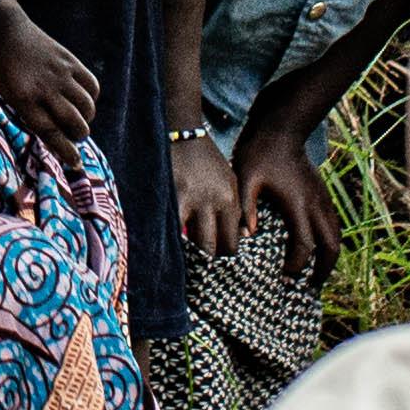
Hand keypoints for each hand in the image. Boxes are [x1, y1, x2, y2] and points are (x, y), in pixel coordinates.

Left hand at [0, 0, 101, 149]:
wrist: (3, 32)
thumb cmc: (5, 72)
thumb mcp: (11, 97)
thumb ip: (34, 115)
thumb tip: (61, 139)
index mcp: (23, 100)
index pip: (51, 133)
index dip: (66, 151)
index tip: (75, 163)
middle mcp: (43, 88)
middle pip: (74, 123)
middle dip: (78, 136)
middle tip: (73, 136)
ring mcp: (59, 73)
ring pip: (87, 107)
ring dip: (86, 119)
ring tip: (78, 119)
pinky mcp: (70, 60)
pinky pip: (92, 86)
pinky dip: (92, 98)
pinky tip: (83, 100)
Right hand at [171, 132, 250, 260]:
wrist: (184, 134)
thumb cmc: (207, 162)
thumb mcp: (231, 182)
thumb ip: (236, 210)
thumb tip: (243, 238)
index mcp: (229, 200)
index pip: (231, 242)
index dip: (225, 259)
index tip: (221, 270)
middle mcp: (211, 202)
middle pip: (211, 246)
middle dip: (207, 263)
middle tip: (203, 276)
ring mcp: (188, 199)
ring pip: (189, 242)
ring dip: (188, 256)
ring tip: (185, 267)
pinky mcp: (169, 196)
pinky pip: (170, 227)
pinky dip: (169, 239)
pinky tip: (166, 248)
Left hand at [256, 137, 343, 285]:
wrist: (281, 130)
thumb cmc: (259, 154)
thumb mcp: (244, 179)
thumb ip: (246, 208)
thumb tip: (247, 236)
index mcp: (297, 204)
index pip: (305, 245)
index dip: (296, 265)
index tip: (284, 276)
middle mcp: (316, 204)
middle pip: (331, 246)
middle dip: (324, 270)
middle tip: (310, 287)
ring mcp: (323, 199)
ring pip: (337, 236)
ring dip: (330, 258)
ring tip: (317, 275)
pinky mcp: (323, 194)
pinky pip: (334, 224)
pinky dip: (330, 242)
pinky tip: (318, 250)